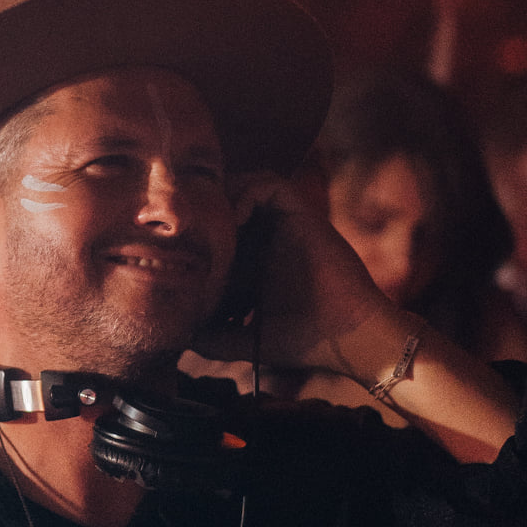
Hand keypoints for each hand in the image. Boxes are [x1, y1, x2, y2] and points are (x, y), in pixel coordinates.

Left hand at [192, 174, 400, 374]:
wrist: (350, 338)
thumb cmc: (305, 342)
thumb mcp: (247, 341)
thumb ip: (214, 338)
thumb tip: (179, 337)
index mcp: (256, 260)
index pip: (218, 228)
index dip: (196, 232)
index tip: (177, 250)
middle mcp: (269, 236)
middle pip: (229, 199)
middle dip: (205, 208)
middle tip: (187, 230)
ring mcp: (286, 224)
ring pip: (247, 183)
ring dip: (224, 196)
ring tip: (210, 225)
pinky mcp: (303, 215)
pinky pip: (271, 183)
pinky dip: (247, 194)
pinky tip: (235, 222)